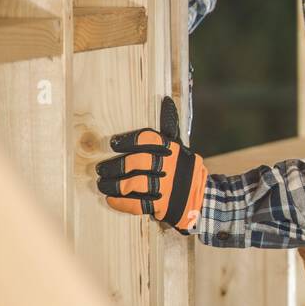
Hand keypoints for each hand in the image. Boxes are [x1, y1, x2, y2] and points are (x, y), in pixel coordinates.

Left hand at [95, 97, 207, 233]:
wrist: (203, 198)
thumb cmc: (185, 170)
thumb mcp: (181, 148)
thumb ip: (169, 129)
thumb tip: (166, 100)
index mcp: (174, 150)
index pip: (147, 140)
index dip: (127, 141)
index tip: (113, 144)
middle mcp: (171, 166)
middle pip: (136, 163)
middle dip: (114, 166)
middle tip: (101, 169)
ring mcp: (167, 187)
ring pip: (133, 184)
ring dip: (113, 185)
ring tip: (103, 184)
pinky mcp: (163, 205)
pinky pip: (137, 204)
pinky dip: (121, 202)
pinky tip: (111, 199)